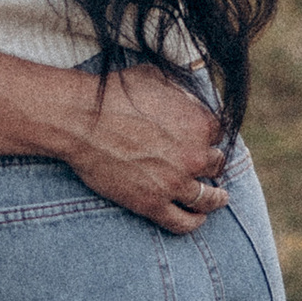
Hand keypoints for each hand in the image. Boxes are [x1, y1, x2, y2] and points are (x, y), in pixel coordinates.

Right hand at [60, 69, 230, 230]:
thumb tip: (191, 99)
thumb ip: (181, 92)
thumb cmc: (115, 93)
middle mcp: (195, 155)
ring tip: (218, 198)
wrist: (82, 120)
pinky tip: (198, 218)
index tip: (205, 140)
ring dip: (216, 197)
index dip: (211, 137)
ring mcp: (175, 183)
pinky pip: (184, 222)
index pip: (220, 134)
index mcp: (199, 123)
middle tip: (207, 167)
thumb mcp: (157, 78)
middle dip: (211, 163)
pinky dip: (194, 222)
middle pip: (216, 164)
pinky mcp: (152, 203)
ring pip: (208, 197)